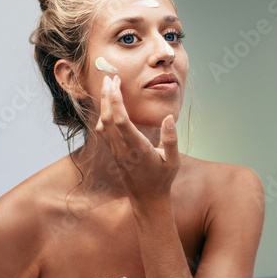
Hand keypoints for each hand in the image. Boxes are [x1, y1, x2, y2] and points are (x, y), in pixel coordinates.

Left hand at [95, 75, 179, 201]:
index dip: (116, 100)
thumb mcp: (173, 161)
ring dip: (104, 105)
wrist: (147, 199)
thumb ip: (171, 139)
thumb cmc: (162, 180)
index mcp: (137, 148)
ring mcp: (116, 151)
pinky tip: (108, 108)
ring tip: (108, 88)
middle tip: (109, 78)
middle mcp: (123, 148)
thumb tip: (168, 118)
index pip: (121, 120)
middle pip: (108, 118)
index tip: (116, 83)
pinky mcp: (114, 153)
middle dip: (107, 96)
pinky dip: (104, 116)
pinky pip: (104, 132)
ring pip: (103, 124)